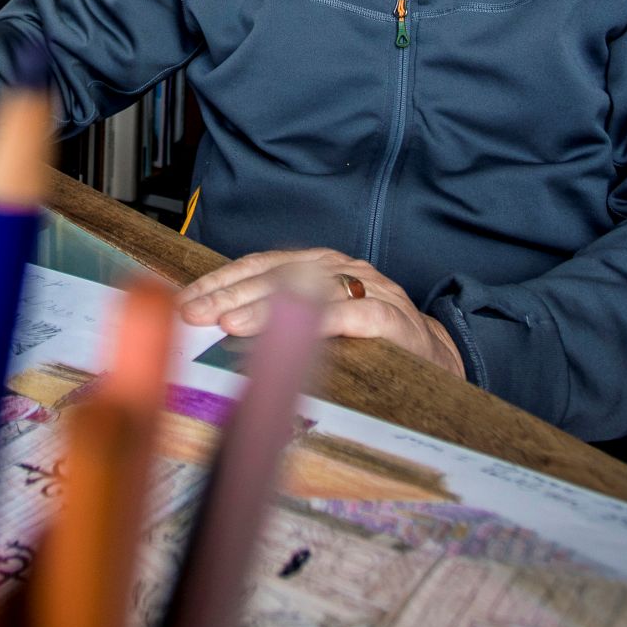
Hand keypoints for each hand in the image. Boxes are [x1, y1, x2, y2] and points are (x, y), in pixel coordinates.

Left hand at [176, 248, 463, 377]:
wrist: (438, 360)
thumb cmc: (371, 346)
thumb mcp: (320, 325)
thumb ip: (279, 321)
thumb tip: (214, 332)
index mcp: (318, 267)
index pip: (259, 266)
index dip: (221, 281)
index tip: (187, 300)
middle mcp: (341, 270)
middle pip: (276, 276)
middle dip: (230, 294)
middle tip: (194, 314)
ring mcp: (368, 292)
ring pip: (309, 293)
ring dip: (265, 308)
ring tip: (228, 324)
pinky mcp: (392, 322)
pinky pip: (350, 319)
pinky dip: (317, 325)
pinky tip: (288, 336)